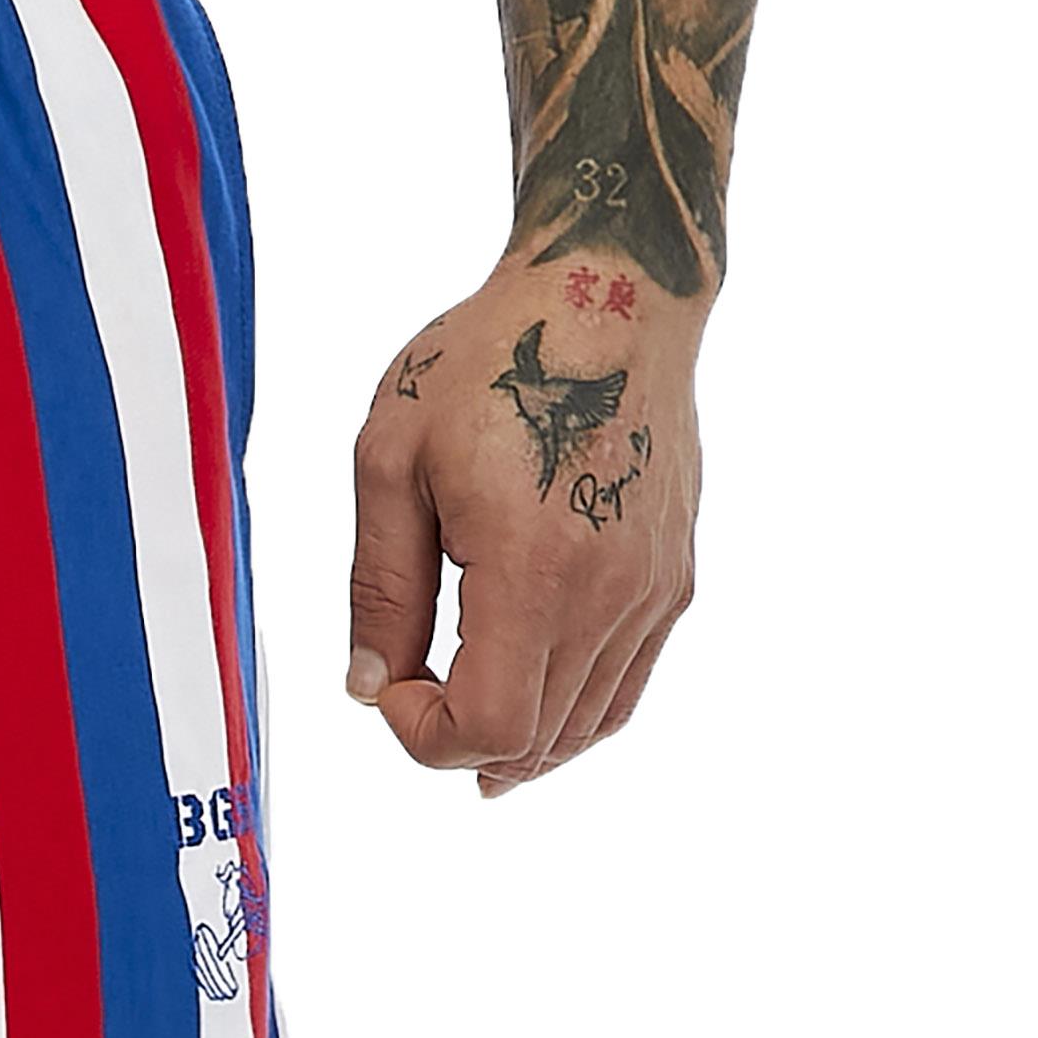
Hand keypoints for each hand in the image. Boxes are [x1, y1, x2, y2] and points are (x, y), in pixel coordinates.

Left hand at [346, 257, 702, 795]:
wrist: (610, 294)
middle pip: (532, 743)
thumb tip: (366, 686)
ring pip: (582, 729)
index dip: (424, 736)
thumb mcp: (392, 462)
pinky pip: (621, 691)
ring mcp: (651, 590)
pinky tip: (519, 688)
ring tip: (457, 700)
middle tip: (412, 685)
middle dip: (456, 740)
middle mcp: (609, 592)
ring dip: (512, 738)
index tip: (391, 684)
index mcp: (536, 566)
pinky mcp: (671, 580)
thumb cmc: (492, 360)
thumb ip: (378, 588)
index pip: (489, 727)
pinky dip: (564, 713)